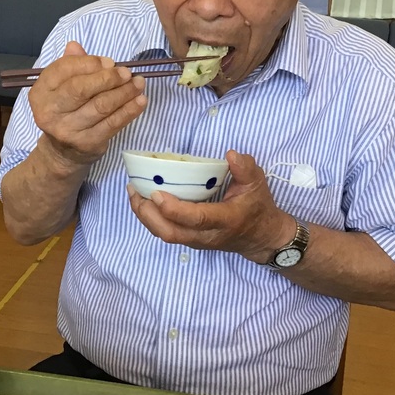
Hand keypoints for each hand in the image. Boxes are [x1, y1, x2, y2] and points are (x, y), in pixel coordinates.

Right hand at [30, 41, 147, 171]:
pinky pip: (113, 123)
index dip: (89, 63)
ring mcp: (68, 130)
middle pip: (81, 88)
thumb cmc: (66, 112)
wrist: (64, 152)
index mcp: (40, 93)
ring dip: (124, 92)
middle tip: (126, 72)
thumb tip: (76, 46)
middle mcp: (49, 112)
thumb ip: (69, 65)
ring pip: (101, 105)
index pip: (63, 70)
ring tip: (138, 83)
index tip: (109, 62)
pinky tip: (140, 100)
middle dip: (108, 77)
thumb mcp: (61, 88)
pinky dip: (130, 110)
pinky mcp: (87, 143)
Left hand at [127, 150, 294, 263]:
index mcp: (225, 220)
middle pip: (171, 233)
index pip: (196, 219)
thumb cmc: (258, 206)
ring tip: (133, 193)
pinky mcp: (190, 240)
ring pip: (165, 235)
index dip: (174, 209)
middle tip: (134, 191)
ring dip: (145, 217)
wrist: (261, 237)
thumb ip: (245, 168)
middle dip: (148, 214)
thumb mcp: (257, 184)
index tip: (156, 193)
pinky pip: (166, 233)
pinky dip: (151, 219)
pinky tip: (142, 201)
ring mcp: (197, 241)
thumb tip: (231, 154)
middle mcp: (207, 236)